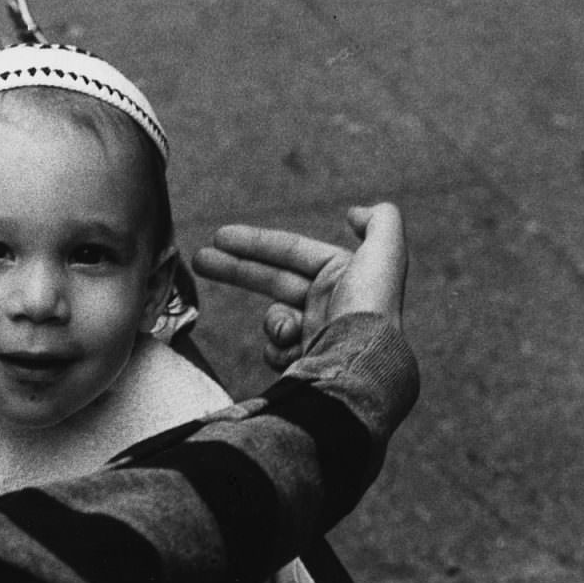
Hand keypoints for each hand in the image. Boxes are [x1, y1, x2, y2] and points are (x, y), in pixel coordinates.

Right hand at [192, 203, 406, 370]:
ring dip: (275, 324)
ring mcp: (316, 335)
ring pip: (275, 320)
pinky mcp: (306, 364)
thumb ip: (381, 221)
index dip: (255, 242)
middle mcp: (329, 304)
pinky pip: (276, 351)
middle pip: (271, 279)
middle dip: (234, 268)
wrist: (363, 370)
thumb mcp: (385, 253)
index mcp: (342, 276)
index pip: (290, 252)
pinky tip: (293, 354)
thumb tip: (356, 212)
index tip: (219, 237)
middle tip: (198, 259)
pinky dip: (278, 351)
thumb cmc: (371, 310)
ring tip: (287, 334)